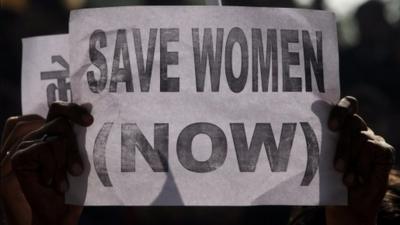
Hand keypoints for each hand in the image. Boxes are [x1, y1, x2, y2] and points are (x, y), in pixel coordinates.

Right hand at [0, 102, 92, 224]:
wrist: (58, 212)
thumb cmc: (73, 186)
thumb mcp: (81, 159)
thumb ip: (81, 139)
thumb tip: (91, 119)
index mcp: (54, 132)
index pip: (59, 109)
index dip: (73, 110)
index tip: (89, 122)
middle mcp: (39, 135)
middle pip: (60, 122)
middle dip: (73, 146)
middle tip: (78, 169)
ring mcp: (27, 144)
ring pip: (55, 139)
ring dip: (64, 162)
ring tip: (64, 179)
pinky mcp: (19, 156)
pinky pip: (44, 150)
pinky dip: (53, 168)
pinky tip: (51, 181)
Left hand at [326, 96, 394, 224]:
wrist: (346, 204)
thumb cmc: (329, 179)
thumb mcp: (320, 159)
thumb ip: (318, 143)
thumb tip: (299, 131)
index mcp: (342, 126)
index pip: (347, 105)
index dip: (340, 110)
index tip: (331, 126)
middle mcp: (358, 129)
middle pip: (353, 121)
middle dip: (342, 143)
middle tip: (335, 162)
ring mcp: (373, 139)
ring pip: (361, 136)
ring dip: (349, 157)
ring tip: (341, 173)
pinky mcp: (384, 151)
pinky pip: (373, 149)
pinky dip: (362, 165)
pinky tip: (355, 179)